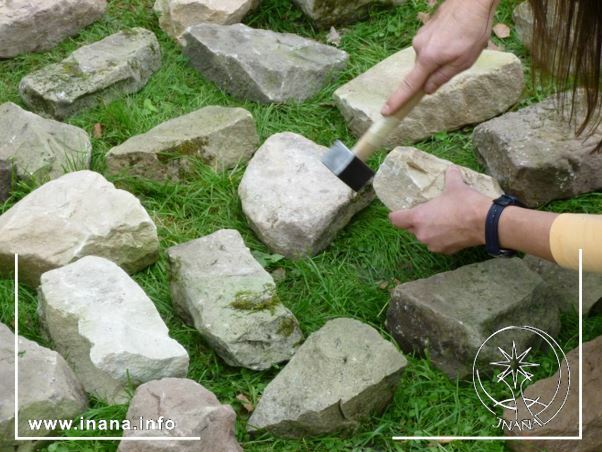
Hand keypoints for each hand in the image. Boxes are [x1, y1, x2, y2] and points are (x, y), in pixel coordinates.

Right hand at [381, 0, 496, 115]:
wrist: (472, 0)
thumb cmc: (472, 31)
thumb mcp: (463, 61)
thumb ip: (443, 77)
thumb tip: (428, 90)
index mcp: (428, 59)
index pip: (409, 85)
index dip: (398, 100)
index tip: (386, 111)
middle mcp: (418, 48)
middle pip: (421, 70)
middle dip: (435, 72)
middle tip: (457, 60)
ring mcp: (420, 37)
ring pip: (427, 57)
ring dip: (440, 57)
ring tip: (460, 45)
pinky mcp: (425, 29)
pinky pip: (429, 46)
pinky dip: (440, 47)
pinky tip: (456, 37)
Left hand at [389, 167, 491, 253]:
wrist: (486, 223)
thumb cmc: (465, 203)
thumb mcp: (456, 186)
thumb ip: (450, 176)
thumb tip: (451, 168)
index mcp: (418, 217)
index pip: (395, 220)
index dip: (396, 214)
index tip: (399, 211)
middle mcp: (421, 234)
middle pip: (410, 228)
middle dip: (416, 221)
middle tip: (427, 212)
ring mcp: (433, 244)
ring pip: (424, 237)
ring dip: (429, 230)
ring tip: (441, 221)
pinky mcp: (446, 251)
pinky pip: (438, 244)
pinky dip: (442, 238)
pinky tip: (452, 230)